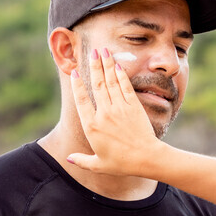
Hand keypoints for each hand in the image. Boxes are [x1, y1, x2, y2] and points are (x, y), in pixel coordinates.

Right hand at [67, 47, 161, 175]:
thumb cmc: (121, 163)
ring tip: (104, 51)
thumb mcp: (98, 164)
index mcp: (92, 127)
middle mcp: (104, 114)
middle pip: (97, 85)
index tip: (75, 73)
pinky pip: (125, 87)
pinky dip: (121, 75)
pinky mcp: (133, 106)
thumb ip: (82, 160)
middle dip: (94, 66)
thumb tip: (69, 158)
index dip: (77, 85)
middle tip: (92, 51)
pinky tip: (117, 65)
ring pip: (110, 82)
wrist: (146, 158)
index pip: (81, 101)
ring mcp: (119, 108)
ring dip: (106, 65)